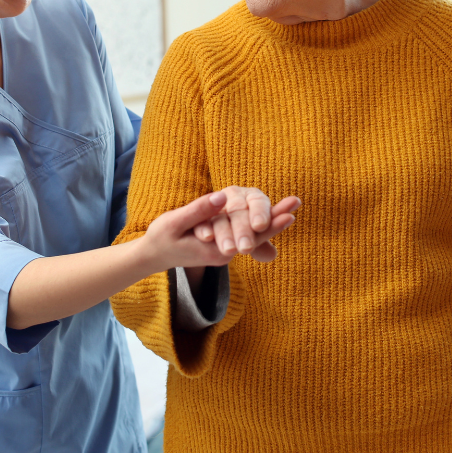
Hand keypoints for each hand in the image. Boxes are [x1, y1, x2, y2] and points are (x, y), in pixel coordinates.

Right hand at [142, 191, 296, 274]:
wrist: (154, 255)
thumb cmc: (162, 238)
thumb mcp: (175, 222)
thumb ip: (200, 210)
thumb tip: (223, 196)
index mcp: (217, 250)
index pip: (250, 236)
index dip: (270, 222)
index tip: (290, 213)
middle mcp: (226, 253)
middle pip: (256, 235)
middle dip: (277, 218)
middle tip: (297, 202)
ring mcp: (225, 251)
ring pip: (252, 234)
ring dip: (271, 219)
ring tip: (292, 205)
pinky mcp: (223, 245)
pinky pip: (245, 234)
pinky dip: (259, 223)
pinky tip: (272, 213)